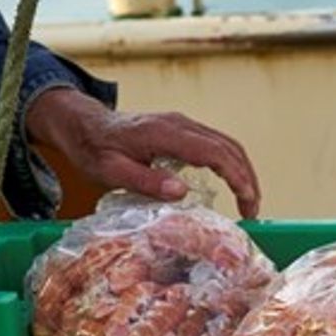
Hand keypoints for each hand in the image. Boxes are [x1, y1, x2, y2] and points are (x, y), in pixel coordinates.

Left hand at [26, 88, 262, 217]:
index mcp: (165, 133)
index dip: (238, 178)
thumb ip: (145, 181)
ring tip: (248, 202)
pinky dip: (231, 164)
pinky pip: (215, 144)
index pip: (215, 153)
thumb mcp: (111, 172)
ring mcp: (182, 124)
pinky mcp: (181, 129)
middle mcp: (179, 124)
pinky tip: (231, 184)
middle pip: (229, 147)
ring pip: (226, 144)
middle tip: (253, 211)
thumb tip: (182, 192)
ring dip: (242, 171)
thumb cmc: (93, 149)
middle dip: (248, 179)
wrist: (83, 125)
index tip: (247, 203)